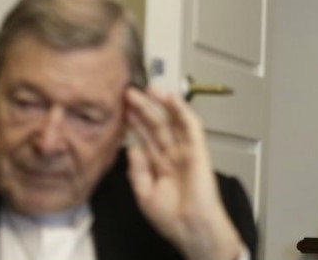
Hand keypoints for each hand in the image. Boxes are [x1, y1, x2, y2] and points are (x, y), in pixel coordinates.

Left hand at [124, 87, 243, 259]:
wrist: (192, 228)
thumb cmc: (172, 218)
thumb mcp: (144, 194)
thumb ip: (137, 171)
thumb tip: (132, 148)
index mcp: (159, 166)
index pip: (144, 138)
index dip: (133, 123)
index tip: (120, 109)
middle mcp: (172, 155)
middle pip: (155, 126)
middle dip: (141, 109)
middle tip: (127, 93)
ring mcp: (185, 150)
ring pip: (171, 121)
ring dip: (159, 104)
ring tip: (145, 89)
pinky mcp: (198, 149)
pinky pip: (190, 125)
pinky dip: (181, 110)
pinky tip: (169, 97)